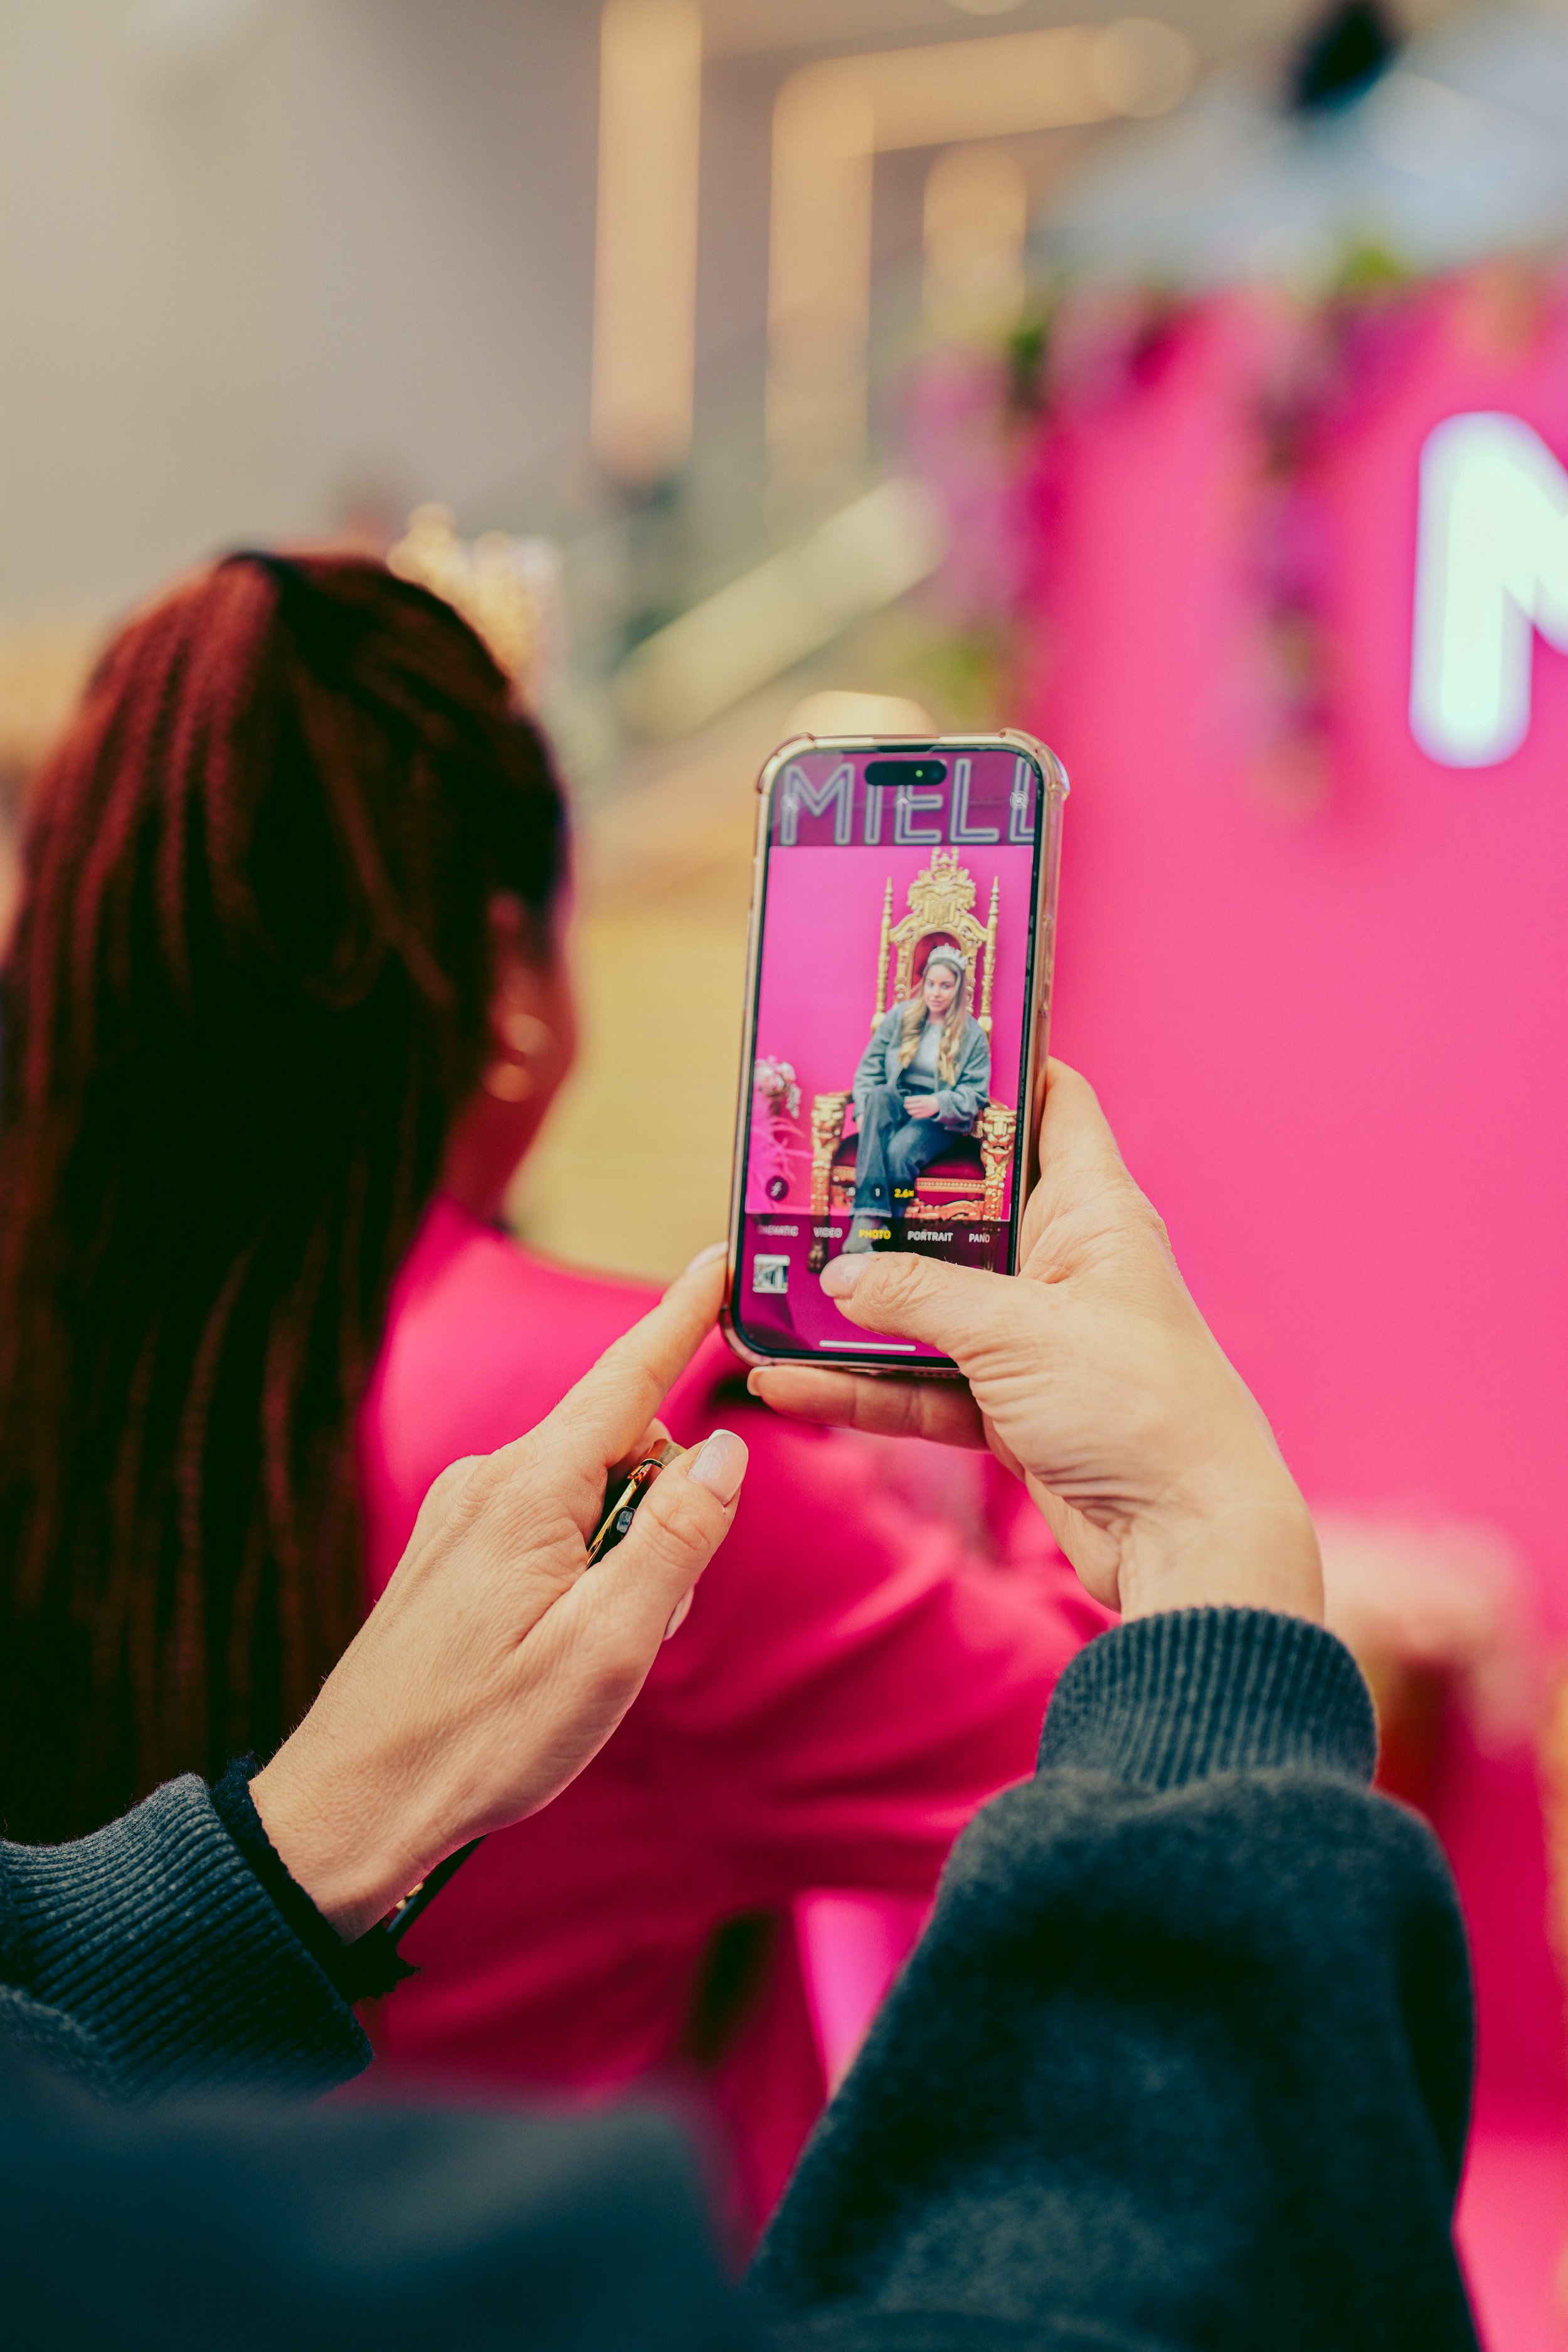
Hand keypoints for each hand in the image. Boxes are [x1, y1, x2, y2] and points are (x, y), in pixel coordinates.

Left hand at [251, 1250, 745, 1939]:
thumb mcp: (609, 1648)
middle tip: (648, 1626)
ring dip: (623, 1565)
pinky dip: (583, 1580)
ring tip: (590, 1660)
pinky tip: (557, 1656)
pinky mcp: (454, 1553)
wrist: (351, 1808)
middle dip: (664, 1519)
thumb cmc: (480, 1739)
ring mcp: (465, 1516)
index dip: (683, 1317)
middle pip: (624, 1453)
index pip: (628, 1377)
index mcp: (529, 1490)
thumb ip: (675, 1540)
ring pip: (592, 1501)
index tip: (722, 1258)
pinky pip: (552, 1533)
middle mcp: (489, 1482)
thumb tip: (723, 1452)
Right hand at [749, 1063, 1319, 1625]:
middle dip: (885, 1199)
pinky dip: (863, 1389)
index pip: (1053, 1105)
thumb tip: (839, 1273)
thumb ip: (920, 1294)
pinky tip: (793, 1386)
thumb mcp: (1017, 1333)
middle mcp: (1065, 1266)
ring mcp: (1037, 1339)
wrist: (1188, 1540)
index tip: (918, 1047)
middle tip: (804, 1174)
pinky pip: (922, 1384)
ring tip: (773, 1290)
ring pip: (930, 1304)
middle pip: (963, 1208)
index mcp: (1094, 1213)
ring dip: (857, 1306)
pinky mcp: (1014, 1408)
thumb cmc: (1139, 1410)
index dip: (995, 1067)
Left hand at [905, 1097, 940, 1119]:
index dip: (905, 1101)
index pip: (909, 1100)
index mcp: (920, 1099)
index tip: (906, 1101)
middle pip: (908, 1106)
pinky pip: (914, 1116)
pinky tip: (914, 1112)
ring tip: (910, 1109)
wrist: (937, 1104)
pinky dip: (913, 1114)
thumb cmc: (927, 1100)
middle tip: (906, 1105)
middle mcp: (921, 1104)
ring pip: (910, 1112)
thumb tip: (905, 1099)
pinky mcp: (923, 1115)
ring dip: (908, 1110)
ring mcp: (922, 1110)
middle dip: (906, 1106)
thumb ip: (914, 1098)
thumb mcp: (921, 1096)